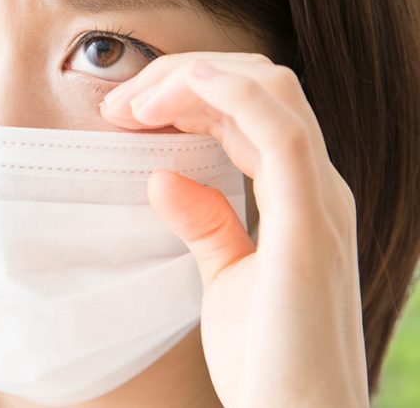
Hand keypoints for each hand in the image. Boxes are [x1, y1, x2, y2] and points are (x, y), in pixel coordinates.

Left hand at [99, 52, 368, 407]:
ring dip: (194, 80)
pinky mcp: (310, 224)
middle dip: (184, 78)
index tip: (125, 112)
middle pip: (258, 87)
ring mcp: (320, 201)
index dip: (188, 95)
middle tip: (119, 104)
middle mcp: (318, 189)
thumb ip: (205, 224)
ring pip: (269, 91)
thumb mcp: (225, 279)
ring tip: (133, 103)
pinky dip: (231, 93)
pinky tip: (184, 87)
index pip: (250, 111)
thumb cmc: (268, 361)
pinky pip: (279, 131)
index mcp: (301, 197)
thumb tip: (161, 177)